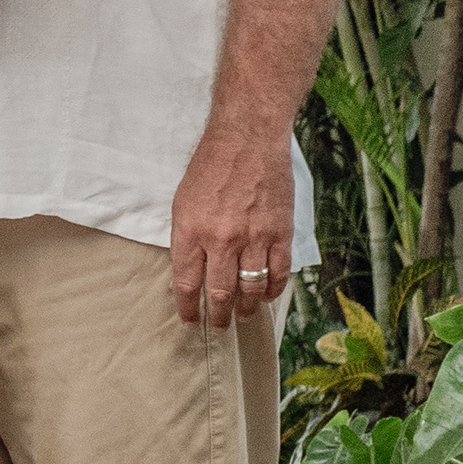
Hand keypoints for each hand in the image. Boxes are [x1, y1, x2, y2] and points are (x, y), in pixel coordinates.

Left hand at [169, 124, 293, 329]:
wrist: (248, 138)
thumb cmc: (211, 166)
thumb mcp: (183, 202)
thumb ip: (187, 238)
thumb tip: (191, 272)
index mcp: (191, 231)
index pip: (186, 283)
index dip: (188, 308)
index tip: (191, 320)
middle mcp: (221, 239)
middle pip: (220, 293)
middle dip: (218, 315)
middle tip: (219, 325)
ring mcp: (254, 237)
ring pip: (251, 289)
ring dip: (246, 308)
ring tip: (242, 315)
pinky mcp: (280, 232)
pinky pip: (279, 272)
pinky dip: (273, 289)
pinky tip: (267, 296)